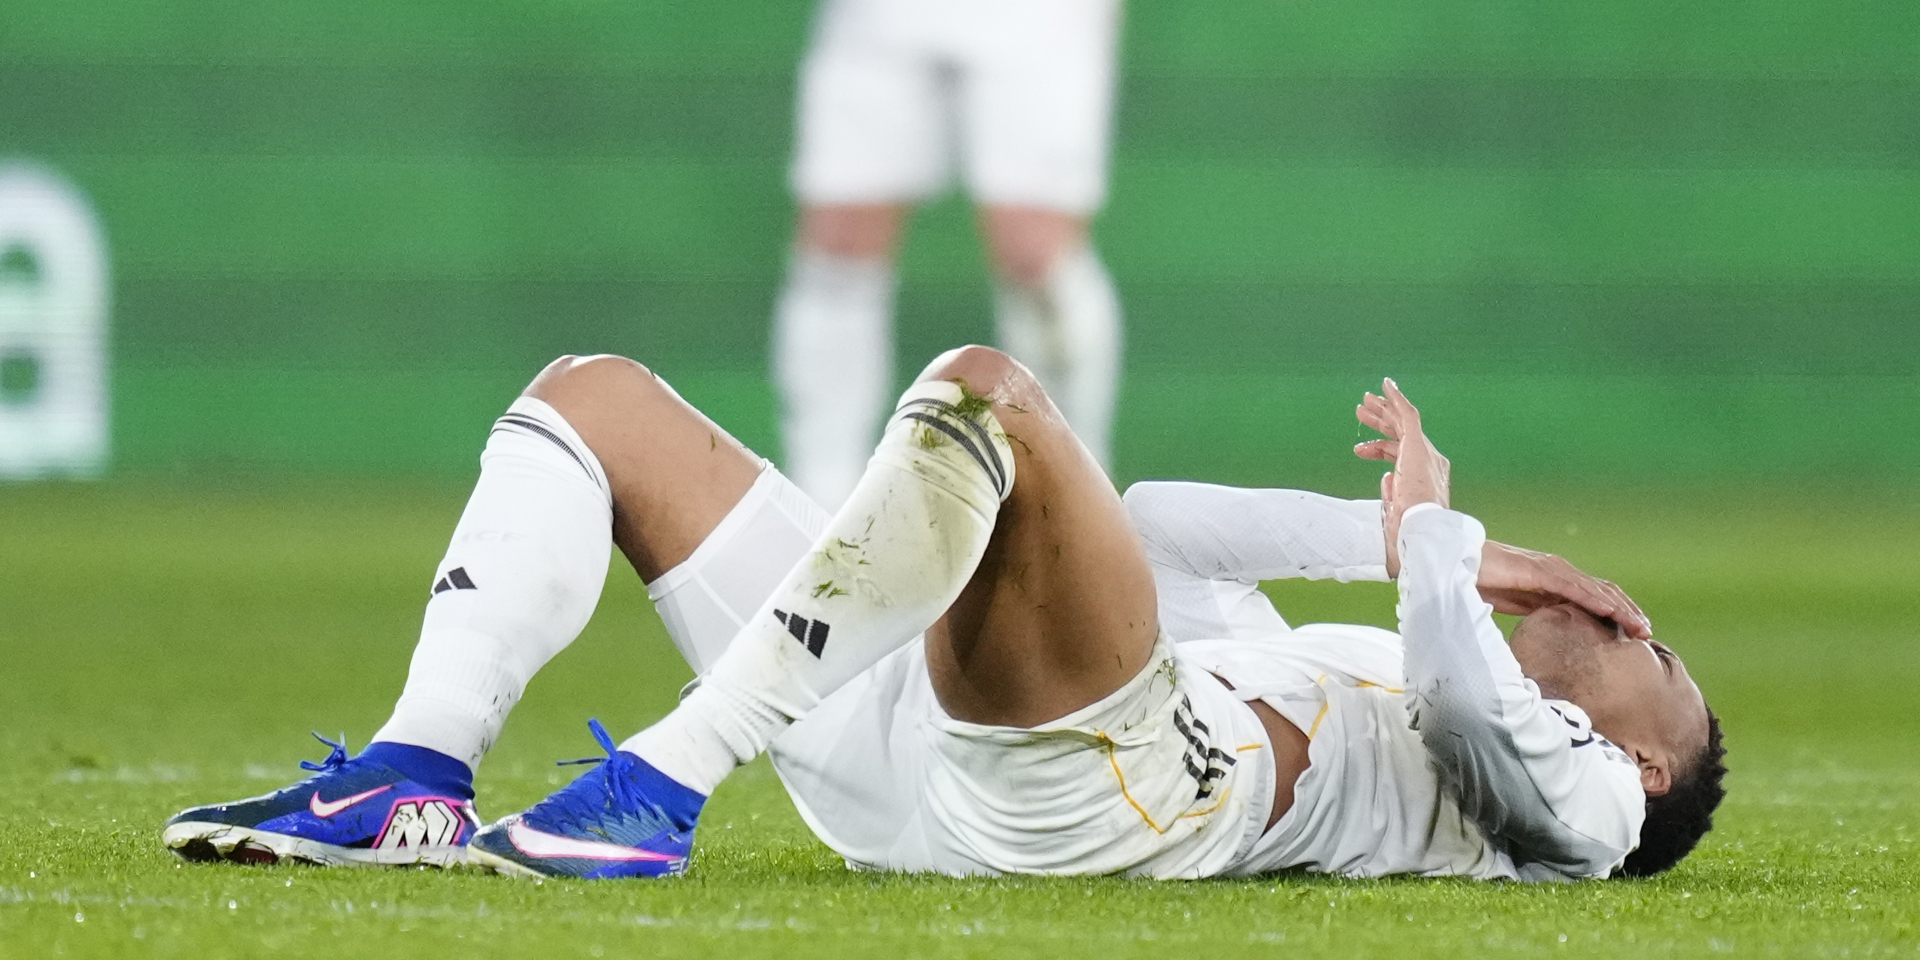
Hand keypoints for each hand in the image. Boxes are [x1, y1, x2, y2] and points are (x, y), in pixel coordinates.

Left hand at [1354, 378, 1449, 574]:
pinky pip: (1408, 415)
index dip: (1379, 448)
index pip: (1400, 454)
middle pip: (1401, 435)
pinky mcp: (1418, 446)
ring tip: (1364, 402)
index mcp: (1424, 476)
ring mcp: (1425, 452)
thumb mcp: (1396, 510)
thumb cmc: (1411, 527)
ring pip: (1402, 422)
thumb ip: (1392, 492)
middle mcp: (1430, 460)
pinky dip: (1397, 398)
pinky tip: (1386, 385)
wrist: (1423, 528)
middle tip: (1363, 412)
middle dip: (1381, 422)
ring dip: (1383, 410)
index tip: (1359, 450)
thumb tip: (1386, 477)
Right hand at [1477, 540, 1652, 638]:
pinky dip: (1594, 599)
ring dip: (1621, 609)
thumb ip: (1537, 615)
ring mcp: (1550, 569)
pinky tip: (1611, 612)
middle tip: (1647, 635)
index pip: (1597, 597)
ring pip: (1595, 590)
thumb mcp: (1518, 605)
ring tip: (1639, 627)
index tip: (1636, 635)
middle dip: (1629, 613)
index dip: (1620, 614)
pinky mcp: (1537, 570)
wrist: (1456, 562)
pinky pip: (1572, 587)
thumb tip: (1551, 637)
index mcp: (1556, 581)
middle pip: (1604, 592)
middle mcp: (1559, 571)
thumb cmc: (1482, 581)